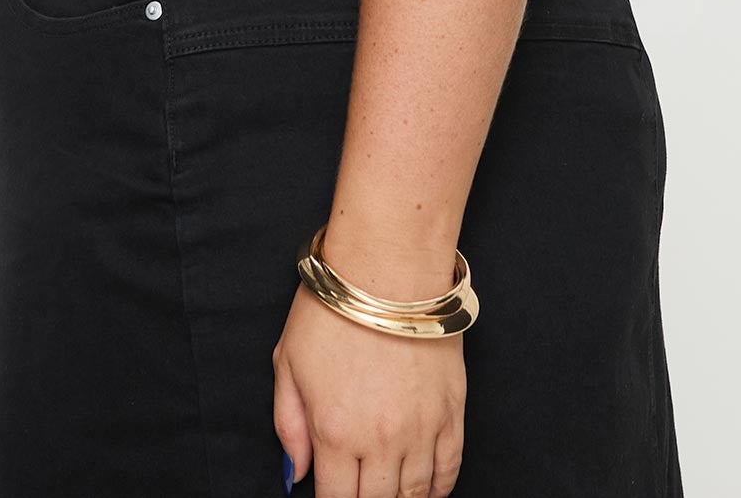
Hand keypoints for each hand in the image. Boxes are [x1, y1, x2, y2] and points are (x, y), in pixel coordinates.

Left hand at [271, 277, 465, 495]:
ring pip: (414, 496)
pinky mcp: (452, 412)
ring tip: (387, 488)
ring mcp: (421, 429)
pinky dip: (438, 489)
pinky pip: (450, 470)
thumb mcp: (288, 361)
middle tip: (357, 487)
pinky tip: (424, 488)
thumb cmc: (334, 306)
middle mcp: (380, 441)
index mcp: (335, 431)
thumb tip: (296, 473)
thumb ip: (288, 424)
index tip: (330, 494)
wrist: (388, 266)